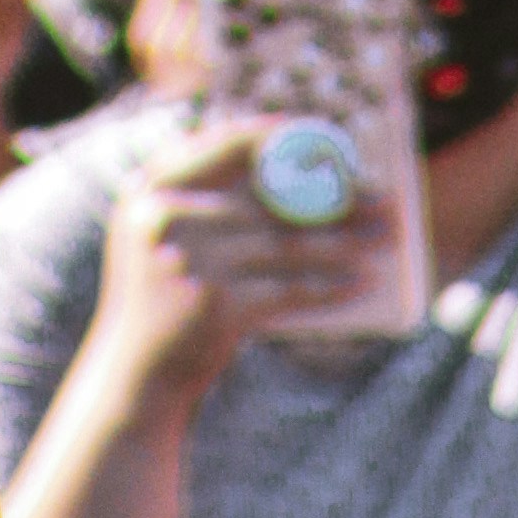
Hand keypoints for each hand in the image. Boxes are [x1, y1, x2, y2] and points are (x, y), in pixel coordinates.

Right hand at [80, 114, 382, 422]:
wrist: (134, 379)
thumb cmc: (163, 299)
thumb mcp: (163, 235)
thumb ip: (202, 194)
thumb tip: (286, 160)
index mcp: (151, 186)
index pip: (228, 143)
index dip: (285, 138)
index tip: (332, 142)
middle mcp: (167, 214)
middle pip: (270, 196)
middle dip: (334, 194)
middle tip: (381, 195)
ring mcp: (191, 259)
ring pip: (286, 241)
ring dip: (344, 239)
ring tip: (383, 236)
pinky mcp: (215, 305)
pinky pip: (286, 289)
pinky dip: (328, 284)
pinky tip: (360, 281)